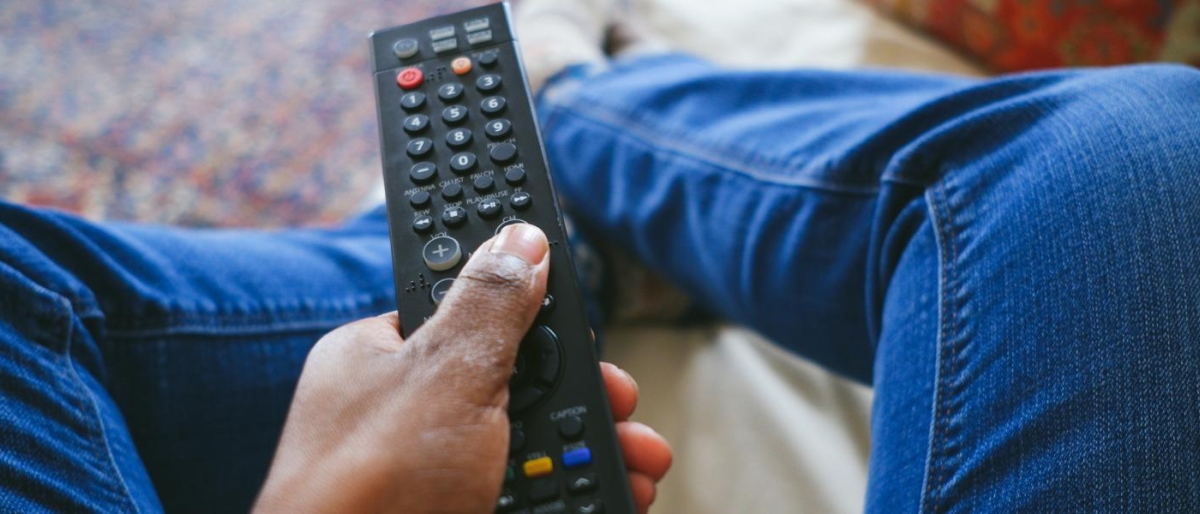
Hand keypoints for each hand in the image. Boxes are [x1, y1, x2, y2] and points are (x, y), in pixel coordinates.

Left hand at [255, 224, 671, 512]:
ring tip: (642, 464)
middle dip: (584, 393)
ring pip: (533, 446)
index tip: (581, 313)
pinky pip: (530, 494)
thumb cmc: (370, 486)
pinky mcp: (458, 511)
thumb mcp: (444, 374)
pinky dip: (579, 496)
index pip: (466, 308)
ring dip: (598, 451)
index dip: (530, 306)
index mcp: (383, 358)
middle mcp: (406, 415)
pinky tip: (619, 497)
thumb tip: (519, 239)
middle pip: (517, 383)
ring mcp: (432, 473)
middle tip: (624, 400)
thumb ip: (491, 304)